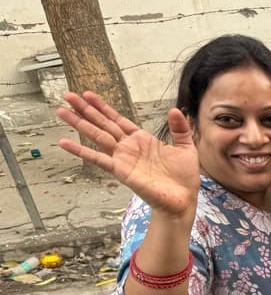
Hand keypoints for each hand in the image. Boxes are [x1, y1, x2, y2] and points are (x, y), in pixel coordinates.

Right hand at [57, 92, 199, 219]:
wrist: (183, 200)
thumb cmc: (183, 178)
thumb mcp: (185, 148)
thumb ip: (180, 129)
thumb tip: (175, 109)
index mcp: (142, 140)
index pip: (118, 119)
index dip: (103, 107)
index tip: (87, 94)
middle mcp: (128, 147)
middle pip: (103, 124)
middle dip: (85, 110)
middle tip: (67, 95)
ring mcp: (122, 158)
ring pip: (97, 136)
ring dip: (79, 123)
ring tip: (61, 111)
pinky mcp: (121, 171)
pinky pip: (97, 159)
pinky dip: (80, 151)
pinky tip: (64, 143)